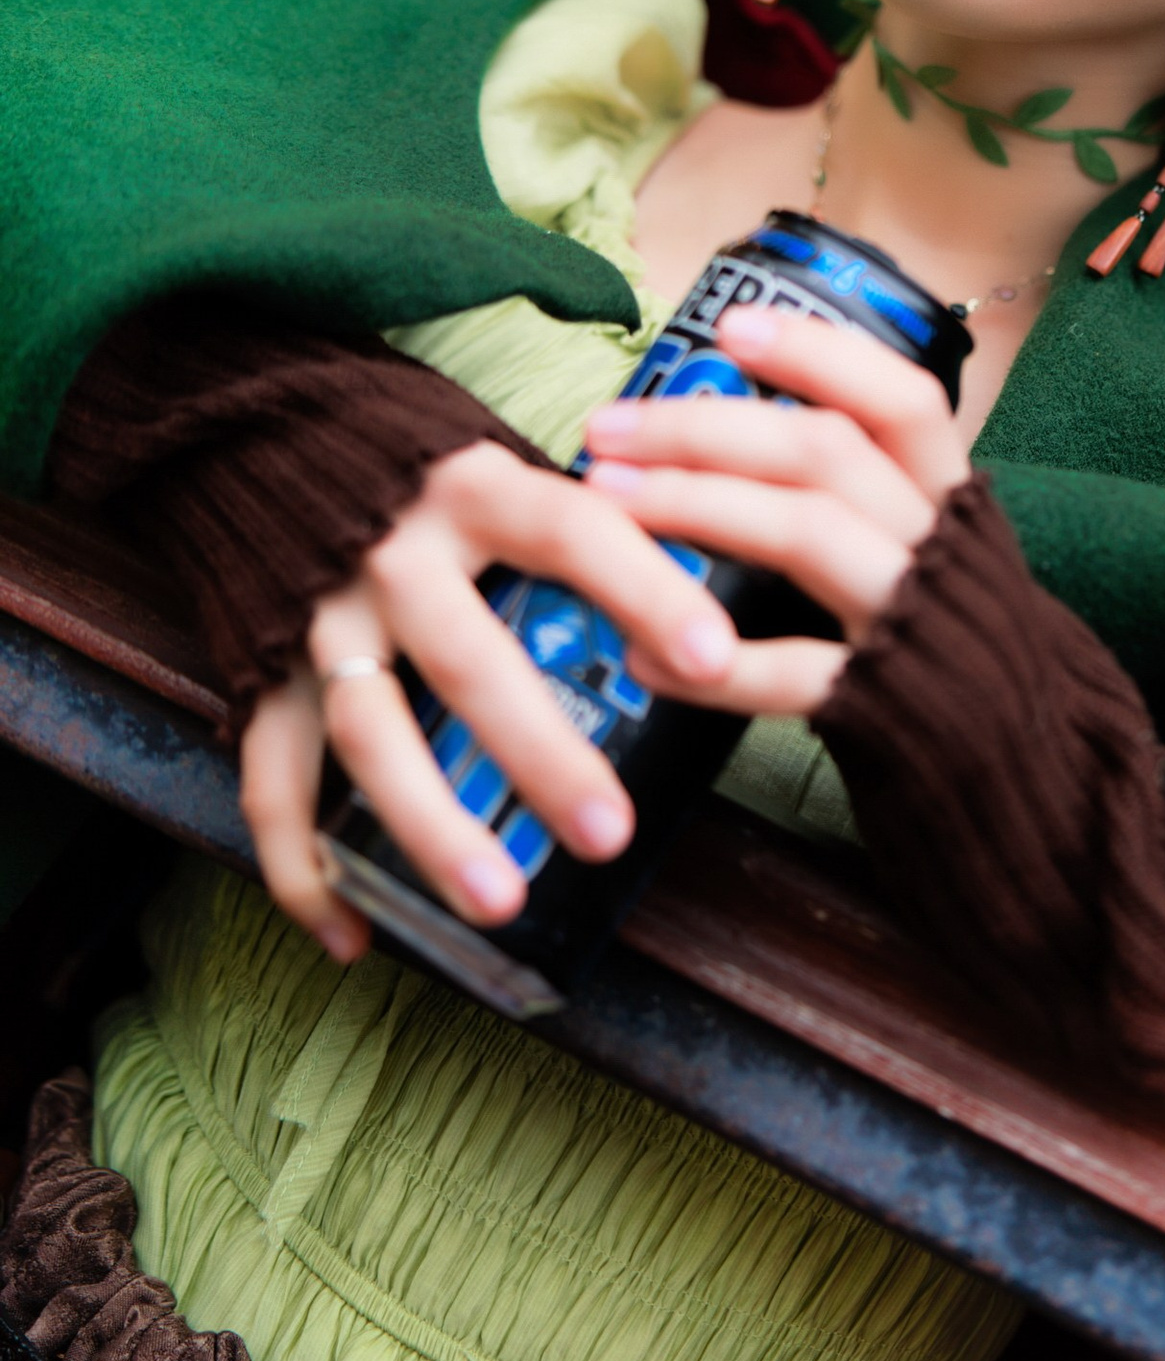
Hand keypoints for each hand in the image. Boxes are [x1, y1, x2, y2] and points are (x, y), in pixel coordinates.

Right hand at [239, 439, 738, 962]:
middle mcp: (393, 554)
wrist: (252, 423)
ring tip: (499, 902)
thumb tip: (717, 571)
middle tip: (609, 833)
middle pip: (470, 660)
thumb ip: (579, 517)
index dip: (645, 590)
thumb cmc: (416, 458)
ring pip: (370, 734)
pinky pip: (272, 782)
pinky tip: (353, 937)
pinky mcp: (259, 669)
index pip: (574, 534)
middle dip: (540, 753)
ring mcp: (318, 618)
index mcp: (474, 489)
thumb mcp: (498, 456)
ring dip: (432, 825)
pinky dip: (303, 868)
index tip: (716, 656)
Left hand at [582, 304, 969, 718]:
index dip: (818, 355)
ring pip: (806, 532)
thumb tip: (733, 438)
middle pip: (826, 451)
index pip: (900, 398)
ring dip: (694, 504)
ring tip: (606, 502)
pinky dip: (709, 660)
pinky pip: (791, 671)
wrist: (1037, 782)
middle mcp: (941, 548)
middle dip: (704, 427)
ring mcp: (916, 624)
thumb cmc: (953, 656)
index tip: (729, 328)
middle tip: (607, 429)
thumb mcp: (933, 560)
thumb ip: (864, 505)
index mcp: (954, 500)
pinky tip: (641, 651)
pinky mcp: (888, 709)